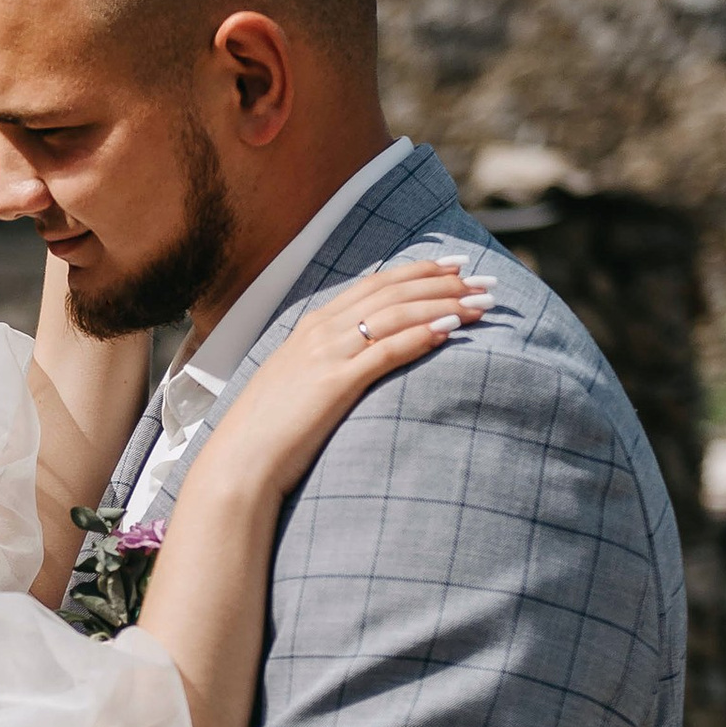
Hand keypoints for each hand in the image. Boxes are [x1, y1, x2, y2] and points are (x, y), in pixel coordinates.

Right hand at [189, 258, 486, 513]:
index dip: (420, 271)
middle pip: (392, 292)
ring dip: (443, 305)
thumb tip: (364, 358)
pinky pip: (385, 351)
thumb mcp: (299, 383)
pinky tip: (450, 332)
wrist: (240, 460)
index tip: (457, 266)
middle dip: (444, 282)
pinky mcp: (334, 383)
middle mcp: (321, 330)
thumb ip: (329, 362)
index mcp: (313, 326)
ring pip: (395, 314)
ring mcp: (326, 354)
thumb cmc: (270, 430)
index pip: (376, 284)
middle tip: (484, 280)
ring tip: (480, 305)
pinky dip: (419, 336)